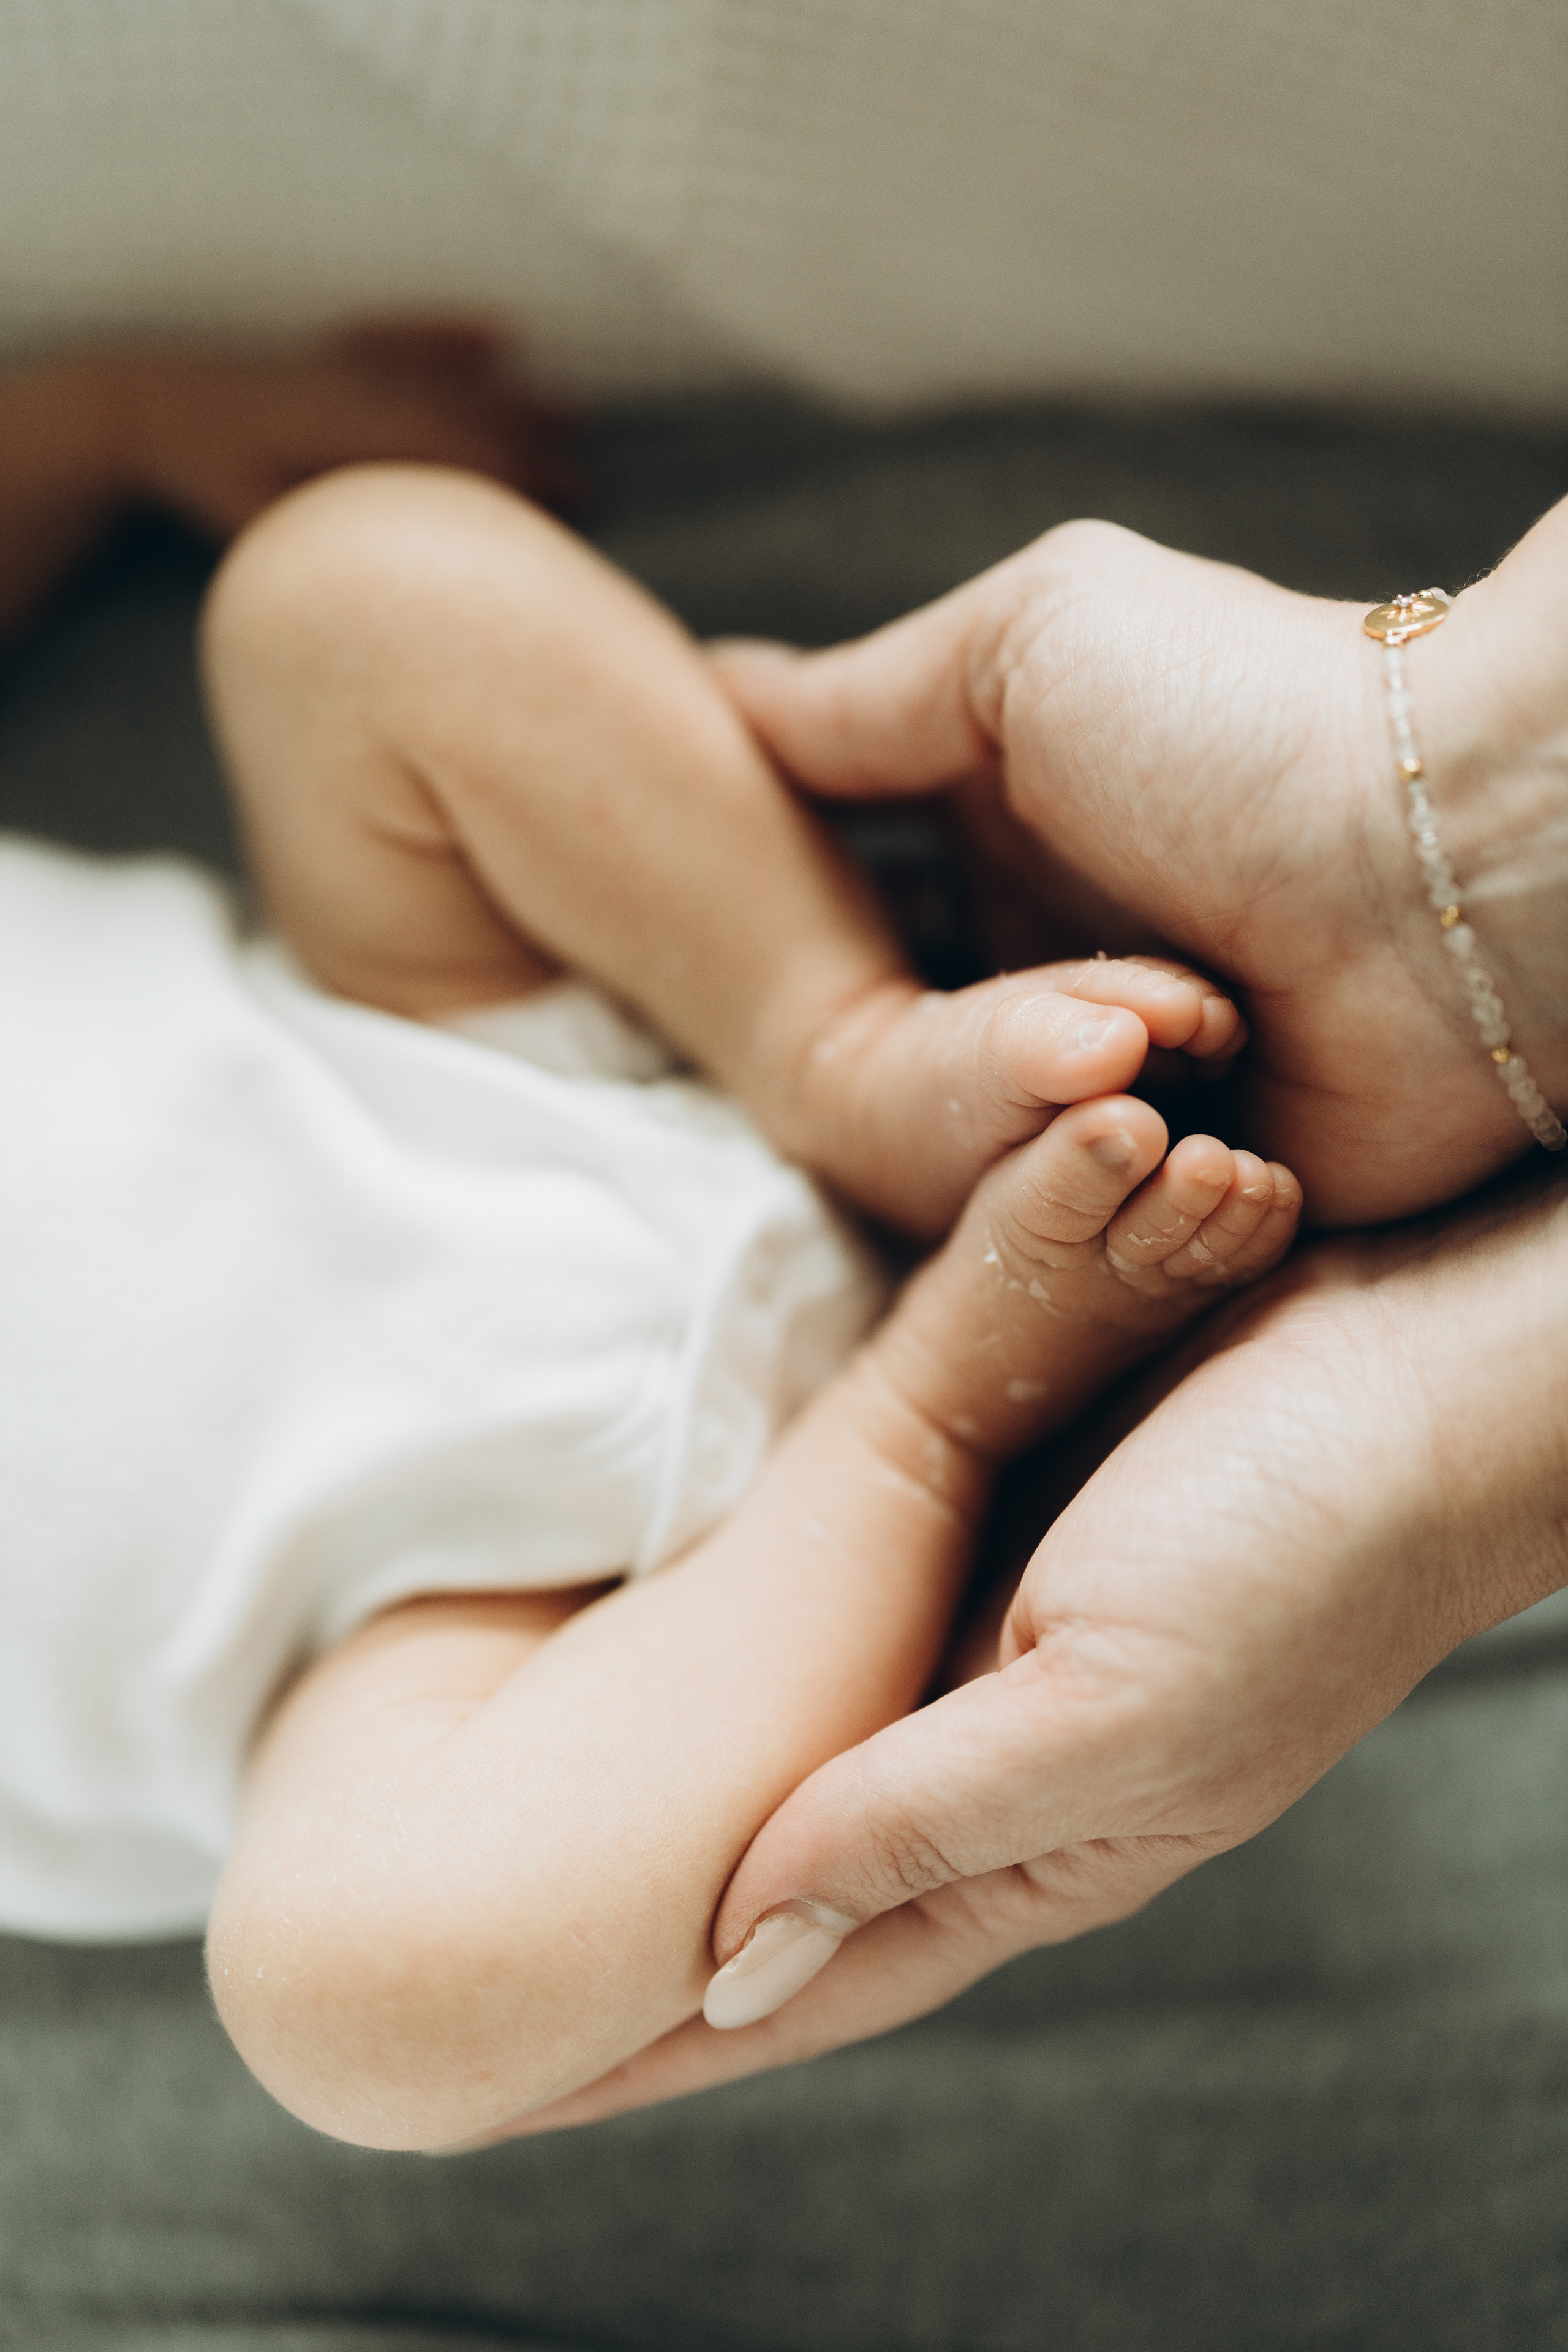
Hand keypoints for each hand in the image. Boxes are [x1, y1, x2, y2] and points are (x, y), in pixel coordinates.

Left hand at [108, 319, 579, 533]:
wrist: (142, 403)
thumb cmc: (205, 479)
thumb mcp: (266, 531)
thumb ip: (333, 547)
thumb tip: (397, 577)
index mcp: (346, 432)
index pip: (449, 455)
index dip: (508, 488)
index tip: (558, 520)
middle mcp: (359, 386)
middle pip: (465, 416)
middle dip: (532, 453)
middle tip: (591, 490)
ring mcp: (350, 362)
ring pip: (450, 378)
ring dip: (516, 399)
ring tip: (576, 421)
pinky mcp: (335, 351)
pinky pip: (406, 336)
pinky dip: (453, 333)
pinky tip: (501, 333)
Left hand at [479, 1166, 1567, 2138]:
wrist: (1409, 1365)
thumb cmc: (1298, 1550)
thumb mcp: (1110, 1714)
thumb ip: (922, 1832)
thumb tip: (730, 1963)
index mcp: (1031, 1837)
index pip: (804, 1972)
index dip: (655, 2029)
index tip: (499, 2081)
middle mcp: (990, 1751)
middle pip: (778, 1866)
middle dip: (640, 1924)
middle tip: (478, 1953)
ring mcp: (983, 1637)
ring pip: (791, 1734)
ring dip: (674, 1777)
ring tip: (524, 1800)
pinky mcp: (983, 1523)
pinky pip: (829, 1600)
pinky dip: (740, 1632)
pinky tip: (655, 1624)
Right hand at [714, 500, 1567, 1224]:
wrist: (1463, 868)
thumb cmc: (1249, 723)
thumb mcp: (1026, 644)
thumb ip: (859, 702)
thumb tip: (714, 696)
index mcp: (1013, 850)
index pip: (853, 939)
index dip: (802, 960)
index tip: (761, 968)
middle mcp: (1057, 978)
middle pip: (899, 1067)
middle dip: (952, 1052)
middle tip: (1076, 1011)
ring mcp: (1122, 1097)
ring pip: (975, 1160)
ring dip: (1038, 1105)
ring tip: (1172, 1027)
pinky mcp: (1182, 1202)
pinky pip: (1073, 1232)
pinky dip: (1088, 1191)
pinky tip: (1143, 1136)